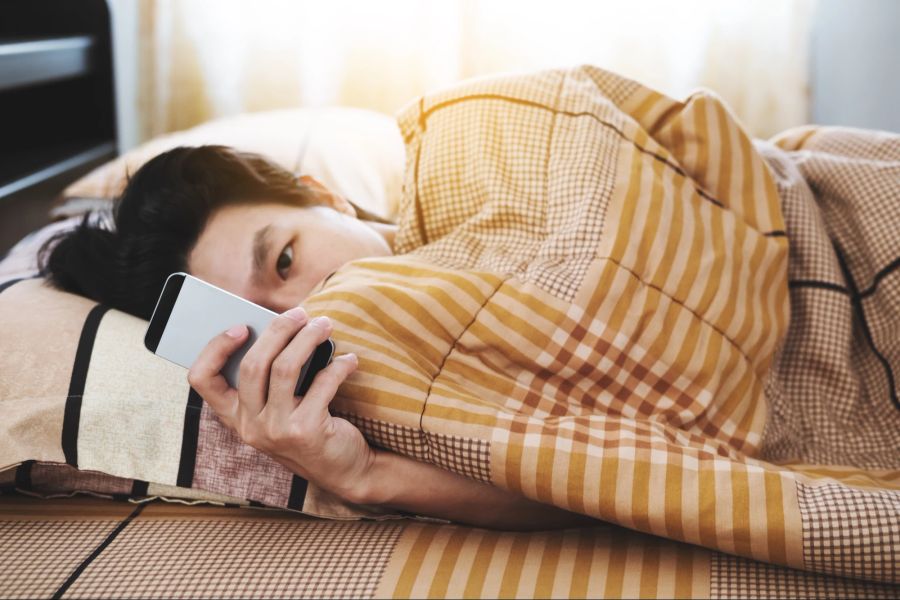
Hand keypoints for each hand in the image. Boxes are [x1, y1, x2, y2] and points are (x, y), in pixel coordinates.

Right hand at [187, 306, 375, 502]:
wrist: (343, 470)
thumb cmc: (308, 426)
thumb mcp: (279, 407)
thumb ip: (270, 376)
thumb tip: (281, 324)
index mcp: (234, 416)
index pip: (201, 379)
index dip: (215, 347)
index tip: (241, 326)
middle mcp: (249, 426)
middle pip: (252, 364)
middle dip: (278, 330)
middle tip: (301, 313)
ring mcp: (276, 432)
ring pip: (285, 369)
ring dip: (308, 339)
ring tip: (324, 325)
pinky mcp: (306, 432)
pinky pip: (322, 384)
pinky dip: (339, 366)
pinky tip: (350, 360)